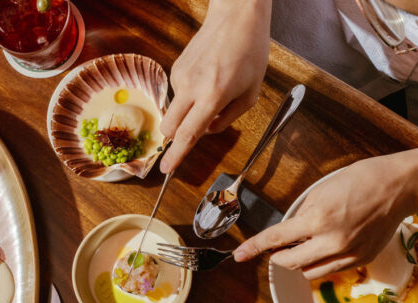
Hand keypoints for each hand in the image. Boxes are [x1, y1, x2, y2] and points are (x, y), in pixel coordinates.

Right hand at [159, 0, 270, 172]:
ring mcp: (180, 77)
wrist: (235, 17)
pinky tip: (206, 78)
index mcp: (213, 96)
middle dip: (177, 136)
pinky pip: (178, 94)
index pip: (188, 134)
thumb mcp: (251, 92)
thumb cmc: (249, 51)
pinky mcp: (176, 69)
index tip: (166, 169)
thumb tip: (208, 129)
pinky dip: (189, 95)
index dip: (176, 155)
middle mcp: (191, 88)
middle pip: (170, 128)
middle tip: (193, 131)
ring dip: (187, 112)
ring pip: (174, 111)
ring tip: (212, 90)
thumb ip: (229, 118)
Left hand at [233, 150, 417, 278]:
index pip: (276, 239)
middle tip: (277, 247)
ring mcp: (348, 253)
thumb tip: (286, 232)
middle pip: (288, 263)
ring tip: (307, 243)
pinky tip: (325, 245)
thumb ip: (301, 214)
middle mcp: (332, 241)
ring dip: (299, 261)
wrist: (400, 185)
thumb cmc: (362, 179)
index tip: (239, 255)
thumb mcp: (321, 190)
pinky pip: (329, 270)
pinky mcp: (361, 259)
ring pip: (308, 271)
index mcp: (318, 219)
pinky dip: (320, 262)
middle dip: (277, 256)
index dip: (253, 248)